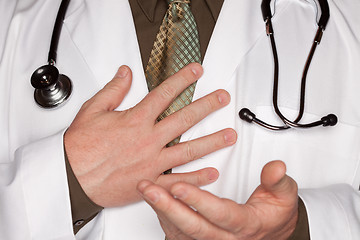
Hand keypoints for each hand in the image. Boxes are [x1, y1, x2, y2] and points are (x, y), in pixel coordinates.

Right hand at [64, 63, 236, 206]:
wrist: (73, 178)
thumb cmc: (81, 148)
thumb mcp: (93, 110)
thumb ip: (114, 90)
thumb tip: (125, 73)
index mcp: (136, 120)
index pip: (165, 93)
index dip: (183, 79)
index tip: (196, 71)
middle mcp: (148, 139)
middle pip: (184, 118)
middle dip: (207, 106)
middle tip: (222, 99)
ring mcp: (152, 162)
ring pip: (188, 150)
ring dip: (211, 142)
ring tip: (229, 135)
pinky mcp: (151, 182)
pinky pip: (179, 181)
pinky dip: (197, 178)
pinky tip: (212, 172)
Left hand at [138, 161, 297, 239]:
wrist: (270, 232)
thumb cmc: (273, 214)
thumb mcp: (283, 196)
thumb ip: (277, 180)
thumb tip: (275, 167)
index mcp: (245, 225)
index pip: (219, 215)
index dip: (199, 201)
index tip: (180, 186)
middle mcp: (225, 237)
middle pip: (193, 227)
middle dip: (168, 207)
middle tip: (150, 189)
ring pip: (181, 231)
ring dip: (161, 210)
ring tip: (146, 190)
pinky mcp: (200, 239)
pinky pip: (177, 231)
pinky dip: (164, 215)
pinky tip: (154, 200)